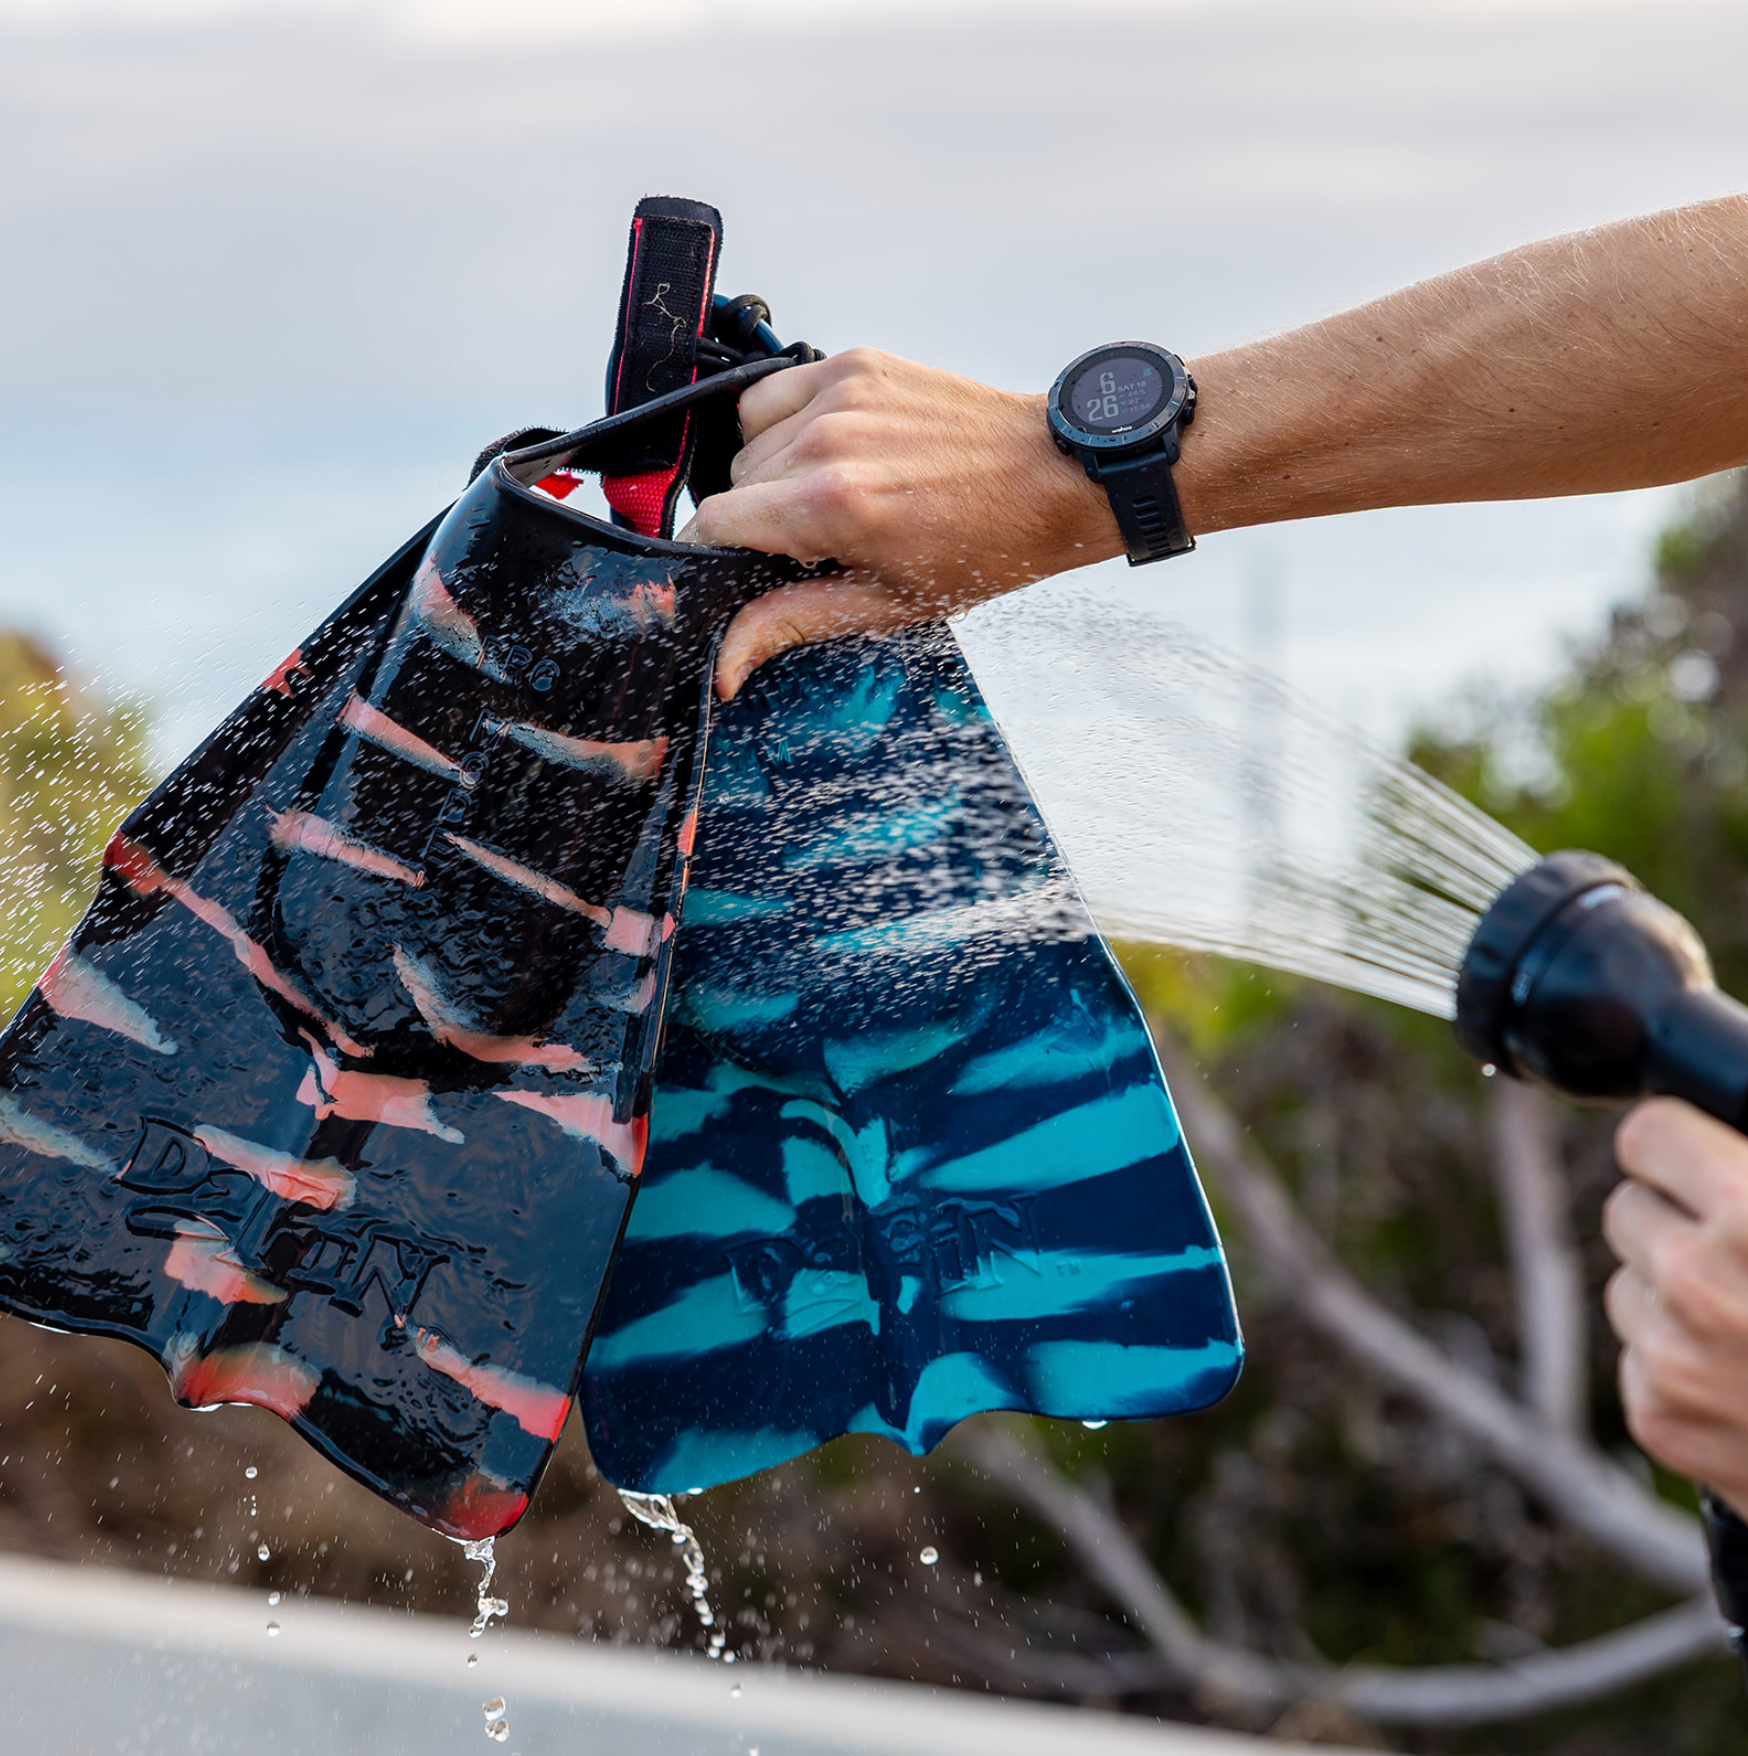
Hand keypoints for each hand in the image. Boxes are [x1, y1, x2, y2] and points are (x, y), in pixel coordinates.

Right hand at [682, 349, 1118, 698]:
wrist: (1050, 478)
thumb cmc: (984, 544)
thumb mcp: (885, 603)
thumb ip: (790, 623)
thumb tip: (725, 662)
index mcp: (832, 504)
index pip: (714, 524)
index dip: (719, 556)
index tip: (743, 568)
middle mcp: (829, 439)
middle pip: (731, 486)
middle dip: (761, 520)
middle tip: (822, 539)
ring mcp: (841, 393)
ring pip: (748, 442)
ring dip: (773, 474)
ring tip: (834, 492)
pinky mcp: (854, 363)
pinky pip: (774, 395)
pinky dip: (785, 424)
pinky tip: (829, 450)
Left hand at [1604, 1097, 1747, 1517]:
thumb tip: (1731, 1126)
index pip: (1645, 1137)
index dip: (1680, 1150)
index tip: (1700, 1162)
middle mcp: (1697, 1280)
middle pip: (1627, 1209)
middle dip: (1678, 1222)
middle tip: (1745, 1253)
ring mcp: (1672, 1356)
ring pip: (1628, 1284)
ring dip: (1674, 1295)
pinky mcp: (1661, 1419)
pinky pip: (1638, 1359)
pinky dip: (1681, 1364)